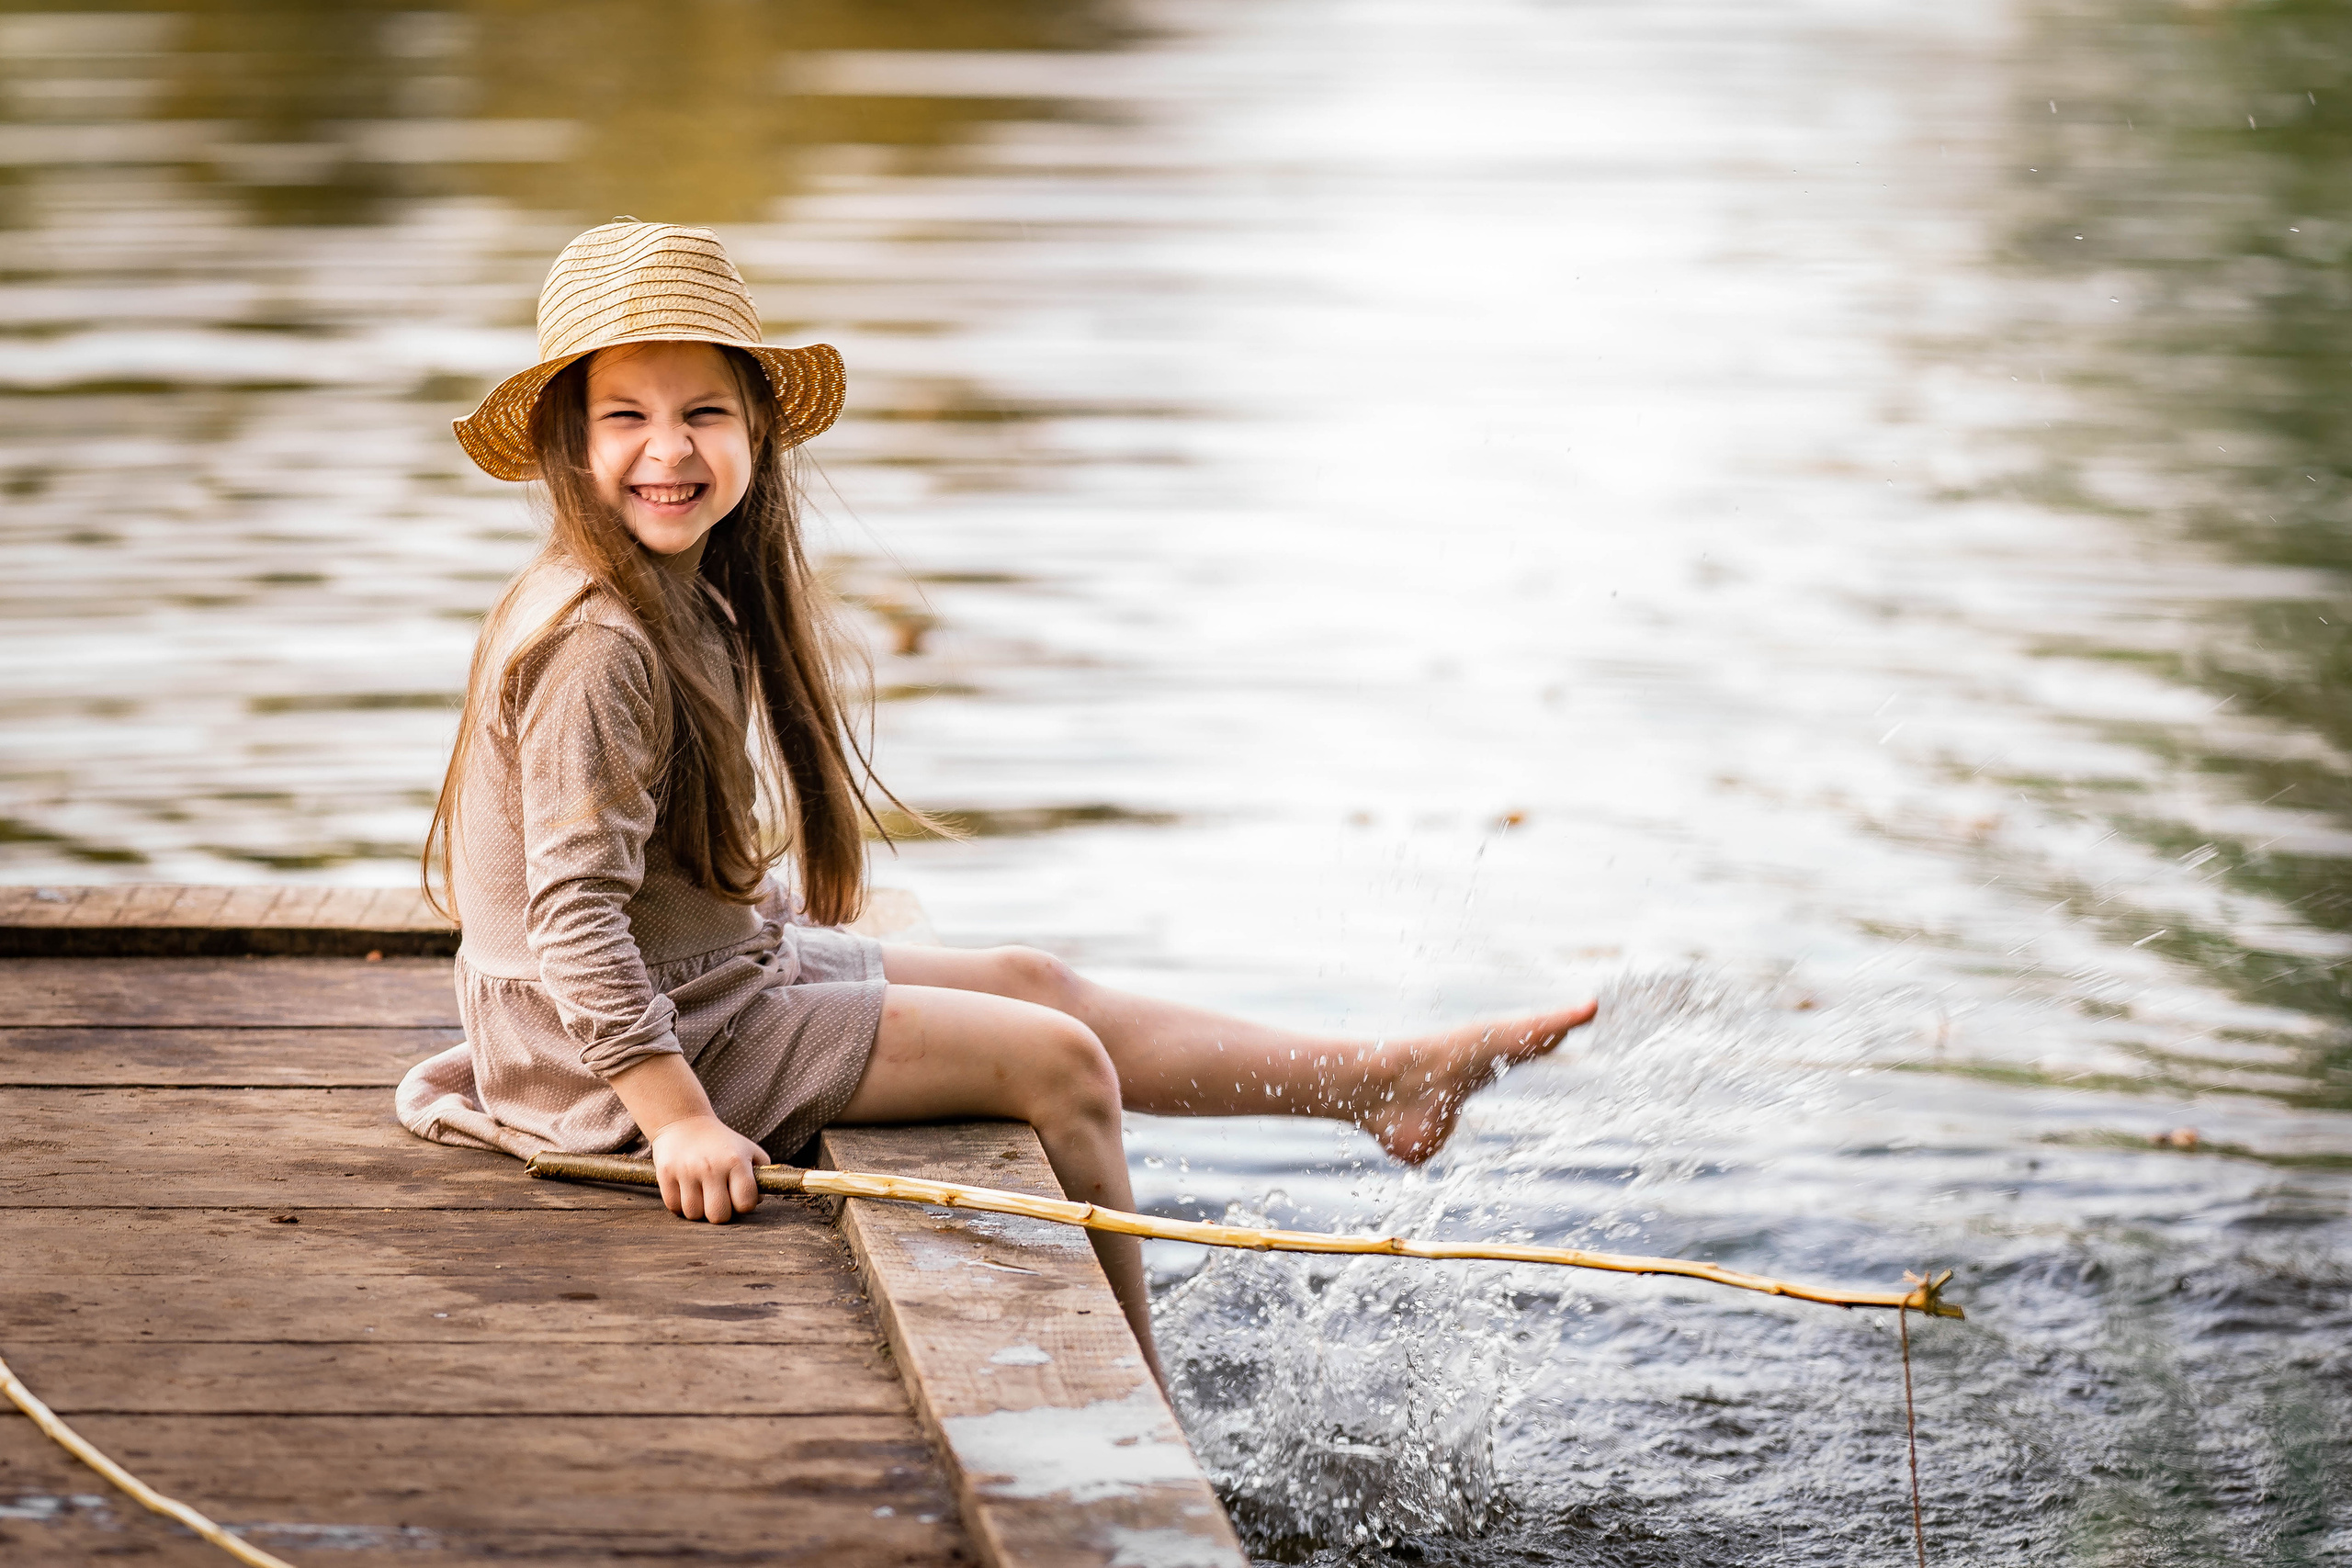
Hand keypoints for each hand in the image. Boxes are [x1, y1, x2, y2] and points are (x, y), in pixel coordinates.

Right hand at [648, 1114, 766, 1222]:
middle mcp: (712, 1166)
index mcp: (736, 1161)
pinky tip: (685, 1191)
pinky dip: (679, 1205)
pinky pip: (673, 1207)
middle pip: (718, 1215)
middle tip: (718, 1199)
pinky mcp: (666, 1173)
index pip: (745, 1203)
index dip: (744, 1205)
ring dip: (698, 1209)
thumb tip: (757, 1200)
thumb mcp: (749, 1150)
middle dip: (720, 1212)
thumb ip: (761, 1175)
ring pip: (694, 1214)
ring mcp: (687, 1170)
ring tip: (701, 1194)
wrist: (684, 1122)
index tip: (738, 1196)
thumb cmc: (722, 1143)